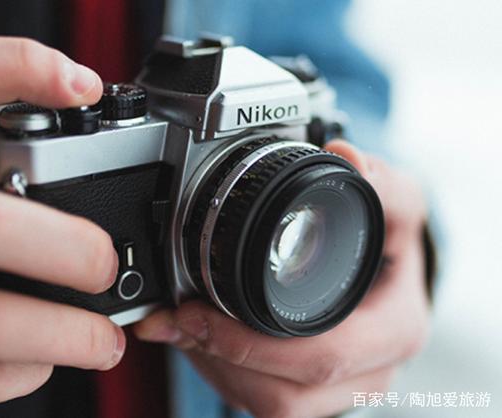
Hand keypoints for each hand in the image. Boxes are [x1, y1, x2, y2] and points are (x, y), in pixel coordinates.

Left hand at [135, 141, 429, 417]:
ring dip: (216, 367)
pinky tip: (202, 339)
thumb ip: (380, 181)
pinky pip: (259, 400)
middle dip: (220, 356)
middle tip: (176, 318)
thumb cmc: (392, 245)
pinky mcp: (310, 394)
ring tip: (182, 326)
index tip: (194, 311)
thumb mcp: (398, 205)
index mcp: (393, 333)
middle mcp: (369, 374)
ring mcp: (338, 392)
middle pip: (285, 394)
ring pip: (266, 404)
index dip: (251, 344)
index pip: (322, 357)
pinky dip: (222, 371)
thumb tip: (346, 157)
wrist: (391, 275)